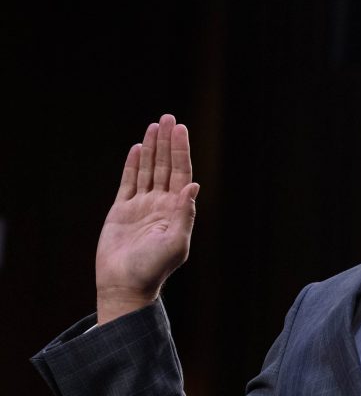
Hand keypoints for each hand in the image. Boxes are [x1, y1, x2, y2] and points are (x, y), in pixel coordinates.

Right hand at [95, 114, 199, 323]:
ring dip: (152, 148)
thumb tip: (194, 185)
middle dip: (167, 142)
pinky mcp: (122, 211)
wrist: (125, 286)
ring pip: (148, 170)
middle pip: (166, 166)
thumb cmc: (153, 268)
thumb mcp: (175, 242)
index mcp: (176, 209)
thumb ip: (185, 214)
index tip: (180, 130)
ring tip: (154, 126)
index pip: (181, 173)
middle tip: (168, 118)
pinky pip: (128, 182)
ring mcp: (141, 206)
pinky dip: (133, 165)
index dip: (181, 151)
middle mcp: (161, 204)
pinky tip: (138, 149)